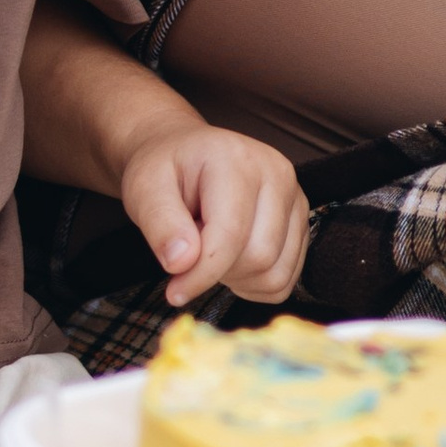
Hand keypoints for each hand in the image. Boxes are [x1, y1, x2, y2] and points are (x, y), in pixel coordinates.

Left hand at [119, 118, 309, 309]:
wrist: (185, 155)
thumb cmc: (166, 170)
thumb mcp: (144, 189)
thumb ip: (160, 224)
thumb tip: (181, 262)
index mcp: (237, 160)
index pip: (230, 235)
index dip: (201, 273)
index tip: (174, 290)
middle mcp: (277, 174)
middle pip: (259, 257)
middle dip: (219, 273)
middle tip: (190, 259)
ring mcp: (295, 199)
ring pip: (275, 273)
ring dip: (237, 280)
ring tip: (210, 254)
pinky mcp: (300, 222)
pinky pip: (285, 279)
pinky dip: (254, 284)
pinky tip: (231, 262)